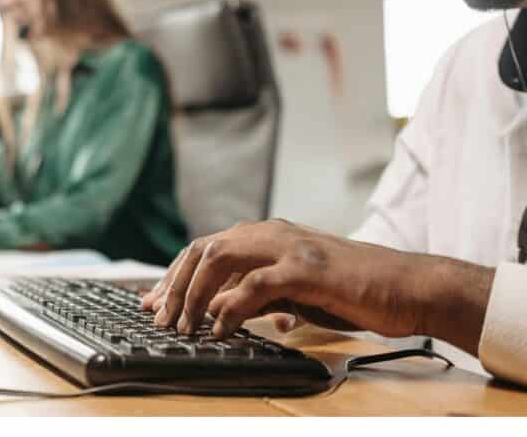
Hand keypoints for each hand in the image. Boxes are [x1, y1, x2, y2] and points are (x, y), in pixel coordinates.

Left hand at [141, 219, 494, 354]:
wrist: (408, 287)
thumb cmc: (355, 290)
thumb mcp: (296, 293)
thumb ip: (259, 297)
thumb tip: (221, 313)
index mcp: (267, 235)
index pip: (206, 248)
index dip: (175, 275)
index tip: (155, 302)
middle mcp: (271, 232)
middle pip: (203, 249)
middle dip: (174, 284)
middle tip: (158, 317)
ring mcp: (288, 246)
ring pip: (220, 258)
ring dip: (193, 294)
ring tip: (181, 325)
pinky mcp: (306, 267)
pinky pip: (254, 284)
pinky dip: (230, 305)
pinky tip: (219, 329)